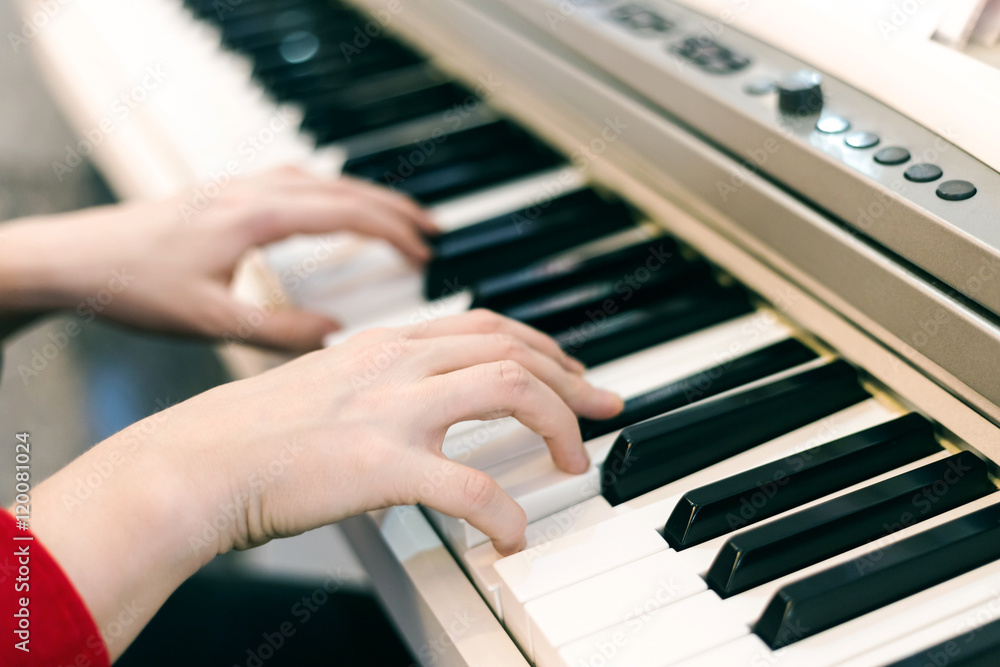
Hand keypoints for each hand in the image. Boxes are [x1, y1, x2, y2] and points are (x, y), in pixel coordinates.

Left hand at [0, 165, 436, 350]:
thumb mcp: (212, 321)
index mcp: (256, 218)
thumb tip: (335, 334)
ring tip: (395, 219)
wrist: (73, 259)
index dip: (392, 231)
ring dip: (363, 197)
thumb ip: (279, 331)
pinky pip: (293, 181)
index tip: (425, 252)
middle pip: (342, 189)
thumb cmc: (133, 286)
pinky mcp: (224, 193)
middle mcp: (252, 192)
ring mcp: (237, 187)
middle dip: (392, 210)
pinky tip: (329, 206)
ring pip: (320, 181)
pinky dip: (328, 192)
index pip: (345, 213)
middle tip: (431, 233)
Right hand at [169, 309, 620, 554]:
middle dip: (570, 377)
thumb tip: (418, 416)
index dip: (539, 345)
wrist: (193, 464)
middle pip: (510, 346)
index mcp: (383, 344)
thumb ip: (375, 389)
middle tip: (603, 406)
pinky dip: (505, 515)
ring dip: (555, 424)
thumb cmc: (250, 435)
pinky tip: (512, 538)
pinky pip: (471, 488)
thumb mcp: (324, 388)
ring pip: (508, 387)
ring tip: (573, 464)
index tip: (570, 370)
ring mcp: (390, 408)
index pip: (484, 324)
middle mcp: (395, 362)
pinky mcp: (380, 463)